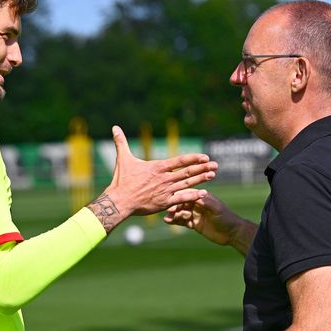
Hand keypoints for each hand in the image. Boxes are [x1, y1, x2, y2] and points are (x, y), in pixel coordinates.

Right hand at [87, 125, 217, 232]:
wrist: (119, 201)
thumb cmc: (121, 180)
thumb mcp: (123, 159)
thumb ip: (121, 142)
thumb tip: (114, 127)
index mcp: (157, 167)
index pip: (180, 161)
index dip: (193, 158)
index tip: (205, 156)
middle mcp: (164, 178)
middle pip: (187, 172)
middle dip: (203, 168)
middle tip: (216, 165)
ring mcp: (165, 191)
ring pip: (187, 184)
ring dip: (201, 179)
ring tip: (213, 175)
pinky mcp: (164, 203)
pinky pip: (181, 199)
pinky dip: (193, 196)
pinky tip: (203, 194)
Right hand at [165, 191, 256, 253]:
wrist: (231, 233)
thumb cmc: (226, 217)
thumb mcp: (216, 209)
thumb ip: (206, 202)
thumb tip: (196, 194)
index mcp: (202, 197)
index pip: (188, 194)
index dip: (179, 198)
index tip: (173, 201)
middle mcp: (196, 204)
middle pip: (181, 203)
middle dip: (175, 207)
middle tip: (169, 212)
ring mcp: (194, 214)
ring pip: (180, 213)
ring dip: (173, 215)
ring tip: (167, 219)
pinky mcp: (193, 223)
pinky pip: (182, 221)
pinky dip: (175, 221)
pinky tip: (169, 222)